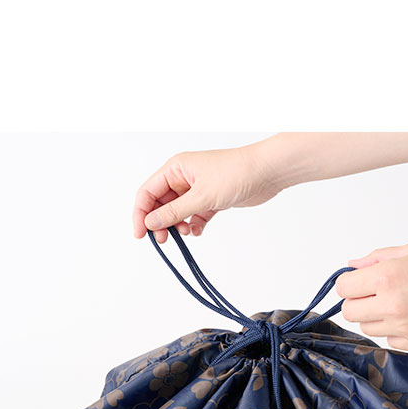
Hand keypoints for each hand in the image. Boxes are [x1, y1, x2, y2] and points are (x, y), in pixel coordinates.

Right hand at [132, 145, 284, 242]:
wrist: (267, 172)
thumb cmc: (235, 174)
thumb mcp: (201, 196)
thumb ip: (174, 212)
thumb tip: (150, 223)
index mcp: (175, 169)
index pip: (147, 192)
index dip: (141, 214)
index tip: (140, 235)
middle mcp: (184, 178)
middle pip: (161, 204)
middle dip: (160, 222)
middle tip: (164, 240)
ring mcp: (198, 189)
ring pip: (178, 211)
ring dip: (178, 225)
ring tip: (186, 234)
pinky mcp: (213, 199)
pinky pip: (195, 215)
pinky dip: (194, 225)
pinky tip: (199, 231)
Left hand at [336, 240, 407, 349]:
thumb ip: (377, 259)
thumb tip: (353, 265)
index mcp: (387, 277)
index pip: (343, 288)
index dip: (349, 283)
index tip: (359, 280)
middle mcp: (392, 305)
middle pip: (349, 312)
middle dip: (358, 301)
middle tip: (376, 292)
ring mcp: (405, 327)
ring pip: (367, 328)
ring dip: (374, 316)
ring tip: (397, 303)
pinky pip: (389, 340)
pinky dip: (394, 330)